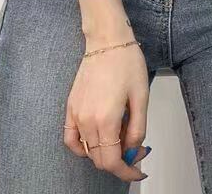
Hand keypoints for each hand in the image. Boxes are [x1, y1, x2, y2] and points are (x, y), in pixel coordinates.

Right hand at [64, 26, 150, 182]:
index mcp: (106, 120)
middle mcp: (87, 121)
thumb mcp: (141, 97)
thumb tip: (133, 151)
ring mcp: (76, 114)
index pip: (112, 162)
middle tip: (136, 149)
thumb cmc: (126, 62)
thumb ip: (137, 129)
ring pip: (87, 151)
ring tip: (121, 138)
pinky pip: (70, 138)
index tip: (138, 171)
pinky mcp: (70, 107)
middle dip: (120, 161)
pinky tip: (95, 141)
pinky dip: (81, 147)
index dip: (127, 172)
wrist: (107, 40)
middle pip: (100, 159)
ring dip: (104, 152)